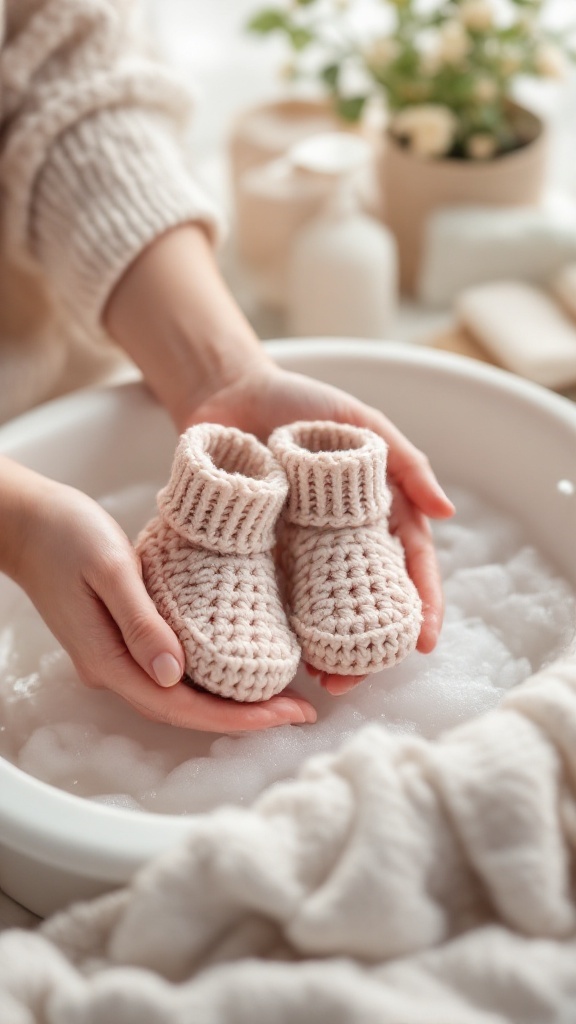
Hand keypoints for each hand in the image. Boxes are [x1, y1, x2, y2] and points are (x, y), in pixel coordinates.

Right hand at [11, 472, 315, 731]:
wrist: (27, 522)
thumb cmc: (66, 534)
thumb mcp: (108, 568)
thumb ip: (139, 621)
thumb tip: (173, 674)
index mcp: (110, 660)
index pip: (182, 706)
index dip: (238, 718)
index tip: (289, 714)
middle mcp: (113, 670)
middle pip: (186, 709)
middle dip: (245, 716)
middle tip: (302, 710)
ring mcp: (116, 658)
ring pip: (180, 694)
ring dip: (230, 701)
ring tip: (282, 696)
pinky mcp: (122, 640)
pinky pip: (171, 672)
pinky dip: (209, 677)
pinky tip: (238, 669)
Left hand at [186, 360, 454, 691]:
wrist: (227, 391)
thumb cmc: (302, 402)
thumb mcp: (361, 423)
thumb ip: (405, 461)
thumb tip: (448, 511)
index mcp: (370, 515)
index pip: (406, 568)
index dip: (419, 606)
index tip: (422, 642)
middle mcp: (335, 542)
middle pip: (362, 605)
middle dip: (365, 650)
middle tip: (352, 680)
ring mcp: (294, 551)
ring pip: (317, 613)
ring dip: (321, 651)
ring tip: (317, 680)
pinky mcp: (252, 552)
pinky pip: (267, 595)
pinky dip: (273, 628)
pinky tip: (272, 653)